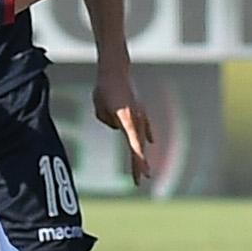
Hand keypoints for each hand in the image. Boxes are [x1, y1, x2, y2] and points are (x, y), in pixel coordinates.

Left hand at [92, 68, 155, 185]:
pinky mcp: (137, 110)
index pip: (134, 145)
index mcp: (127, 121)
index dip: (139, 160)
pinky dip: (146, 134)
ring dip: (140, 153)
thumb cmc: (105, 89)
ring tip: (143, 170)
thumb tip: (117, 126)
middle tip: (142, 180)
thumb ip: (108, 120)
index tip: (144, 173)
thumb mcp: (100, 108)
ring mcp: (139, 114)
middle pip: (139, 146)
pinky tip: (151, 142)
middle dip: (139, 163)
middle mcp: (136, 119)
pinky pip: (142, 126)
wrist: (114, 71)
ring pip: (140, 138)